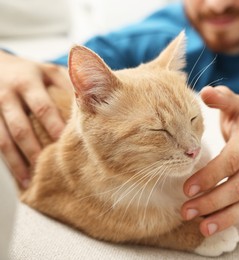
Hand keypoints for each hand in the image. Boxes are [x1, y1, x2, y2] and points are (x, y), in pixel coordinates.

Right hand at [0, 50, 70, 187]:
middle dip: (35, 149)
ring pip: (4, 140)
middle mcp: (8, 95)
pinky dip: (7, 161)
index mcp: (28, 82)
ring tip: (31, 181)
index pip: (43, 108)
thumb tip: (93, 103)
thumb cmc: (29, 71)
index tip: (67, 144)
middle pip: (21, 128)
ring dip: (17, 162)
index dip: (54, 126)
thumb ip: (68, 83)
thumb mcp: (47, 71)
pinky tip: (18, 175)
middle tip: (50, 169)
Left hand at [181, 86, 238, 236]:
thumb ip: (222, 99)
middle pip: (238, 187)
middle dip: (211, 202)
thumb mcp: (235, 107)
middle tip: (186, 211)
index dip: (210, 176)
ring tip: (203, 227)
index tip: (187, 188)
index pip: (231, 161)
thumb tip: (206, 92)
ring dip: (226, 217)